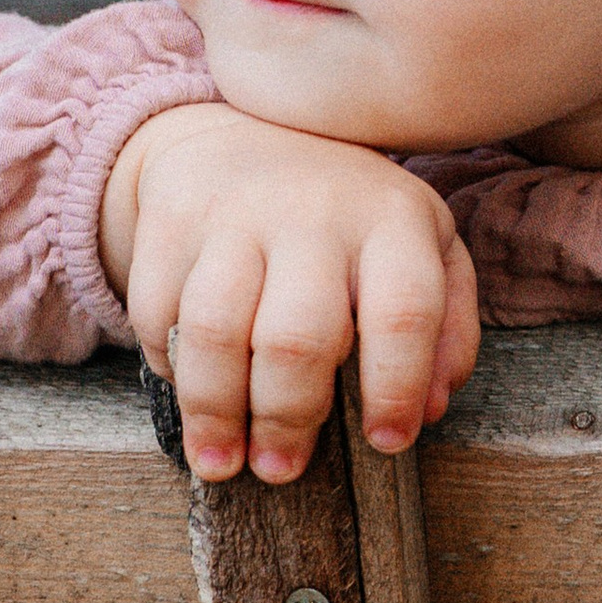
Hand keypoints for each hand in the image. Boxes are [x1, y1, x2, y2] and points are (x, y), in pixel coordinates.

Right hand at [100, 101, 480, 483]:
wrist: (251, 132)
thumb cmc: (352, 219)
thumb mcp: (423, 250)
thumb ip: (444, 329)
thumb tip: (427, 410)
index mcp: (393, 220)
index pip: (403, 312)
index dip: (395, 388)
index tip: (385, 445)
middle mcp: (315, 210)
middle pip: (297, 336)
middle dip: (288, 418)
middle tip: (281, 470)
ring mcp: (235, 210)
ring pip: (213, 330)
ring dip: (214, 412)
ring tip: (222, 462)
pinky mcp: (171, 217)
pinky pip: (157, 313)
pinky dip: (168, 366)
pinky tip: (191, 390)